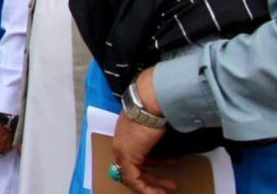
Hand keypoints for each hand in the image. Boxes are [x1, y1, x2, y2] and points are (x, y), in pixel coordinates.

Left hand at [113, 68, 174, 193]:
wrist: (148, 103)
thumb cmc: (152, 110)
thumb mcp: (151, 126)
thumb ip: (152, 139)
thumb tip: (161, 141)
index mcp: (124, 138)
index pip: (133, 159)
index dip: (149, 168)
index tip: (163, 172)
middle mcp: (120, 145)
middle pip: (132, 170)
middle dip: (152, 179)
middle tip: (167, 185)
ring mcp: (122, 151)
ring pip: (132, 177)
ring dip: (151, 185)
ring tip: (168, 188)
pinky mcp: (127, 156)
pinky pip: (133, 179)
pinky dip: (145, 188)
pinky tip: (158, 191)